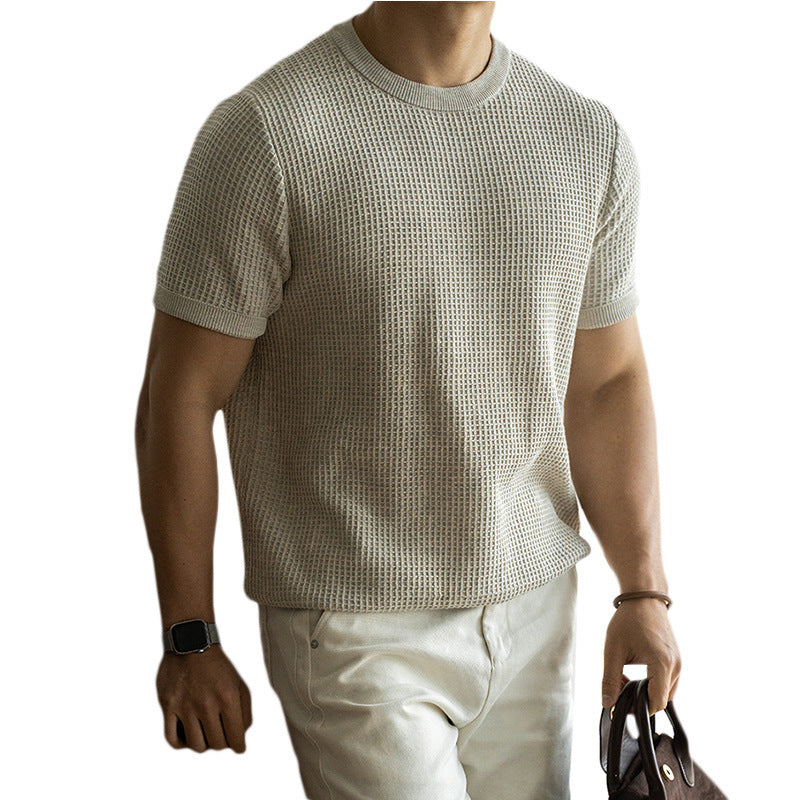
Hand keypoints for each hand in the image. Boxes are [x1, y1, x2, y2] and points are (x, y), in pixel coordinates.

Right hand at [156, 645, 252, 752]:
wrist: (192, 643)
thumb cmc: (217, 666)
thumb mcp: (239, 684)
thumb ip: (245, 712)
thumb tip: (240, 737)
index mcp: (228, 698)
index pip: (236, 738)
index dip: (239, 746)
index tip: (238, 746)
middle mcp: (206, 704)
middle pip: (217, 745)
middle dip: (222, 742)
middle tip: (220, 732)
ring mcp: (185, 706)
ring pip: (196, 746)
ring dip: (203, 743)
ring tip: (205, 732)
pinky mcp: (168, 706)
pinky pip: (172, 739)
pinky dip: (182, 743)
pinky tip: (188, 734)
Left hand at [601, 598, 680, 714]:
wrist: (644, 598)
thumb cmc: (629, 620)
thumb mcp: (613, 650)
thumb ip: (610, 679)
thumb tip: (608, 704)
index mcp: (662, 664)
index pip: (656, 703)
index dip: (639, 709)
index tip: (621, 703)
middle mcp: (676, 666)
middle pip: (661, 700)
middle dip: (640, 699)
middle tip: (619, 686)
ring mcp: (678, 663)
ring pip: (665, 692)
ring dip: (646, 691)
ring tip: (625, 677)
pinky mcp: (676, 659)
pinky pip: (667, 681)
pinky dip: (652, 683)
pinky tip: (636, 672)